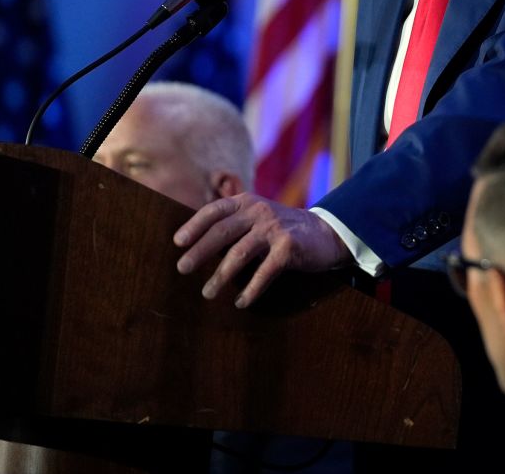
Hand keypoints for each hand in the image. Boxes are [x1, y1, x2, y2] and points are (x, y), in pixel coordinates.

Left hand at [173, 194, 349, 307]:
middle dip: (200, 252)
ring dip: (220, 276)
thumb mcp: (259, 217)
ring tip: (208, 293)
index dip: (194, 225)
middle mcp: (259, 211)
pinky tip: (241, 301)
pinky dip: (251, 289)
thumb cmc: (284, 229)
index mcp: (248, 202)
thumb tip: (197, 246)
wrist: (326, 233)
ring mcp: (275, 229)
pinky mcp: (289, 248)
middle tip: (182, 269)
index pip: (214, 211)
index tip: (178, 242)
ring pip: (239, 253)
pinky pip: (264, 272)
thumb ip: (234, 223)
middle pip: (222, 232)